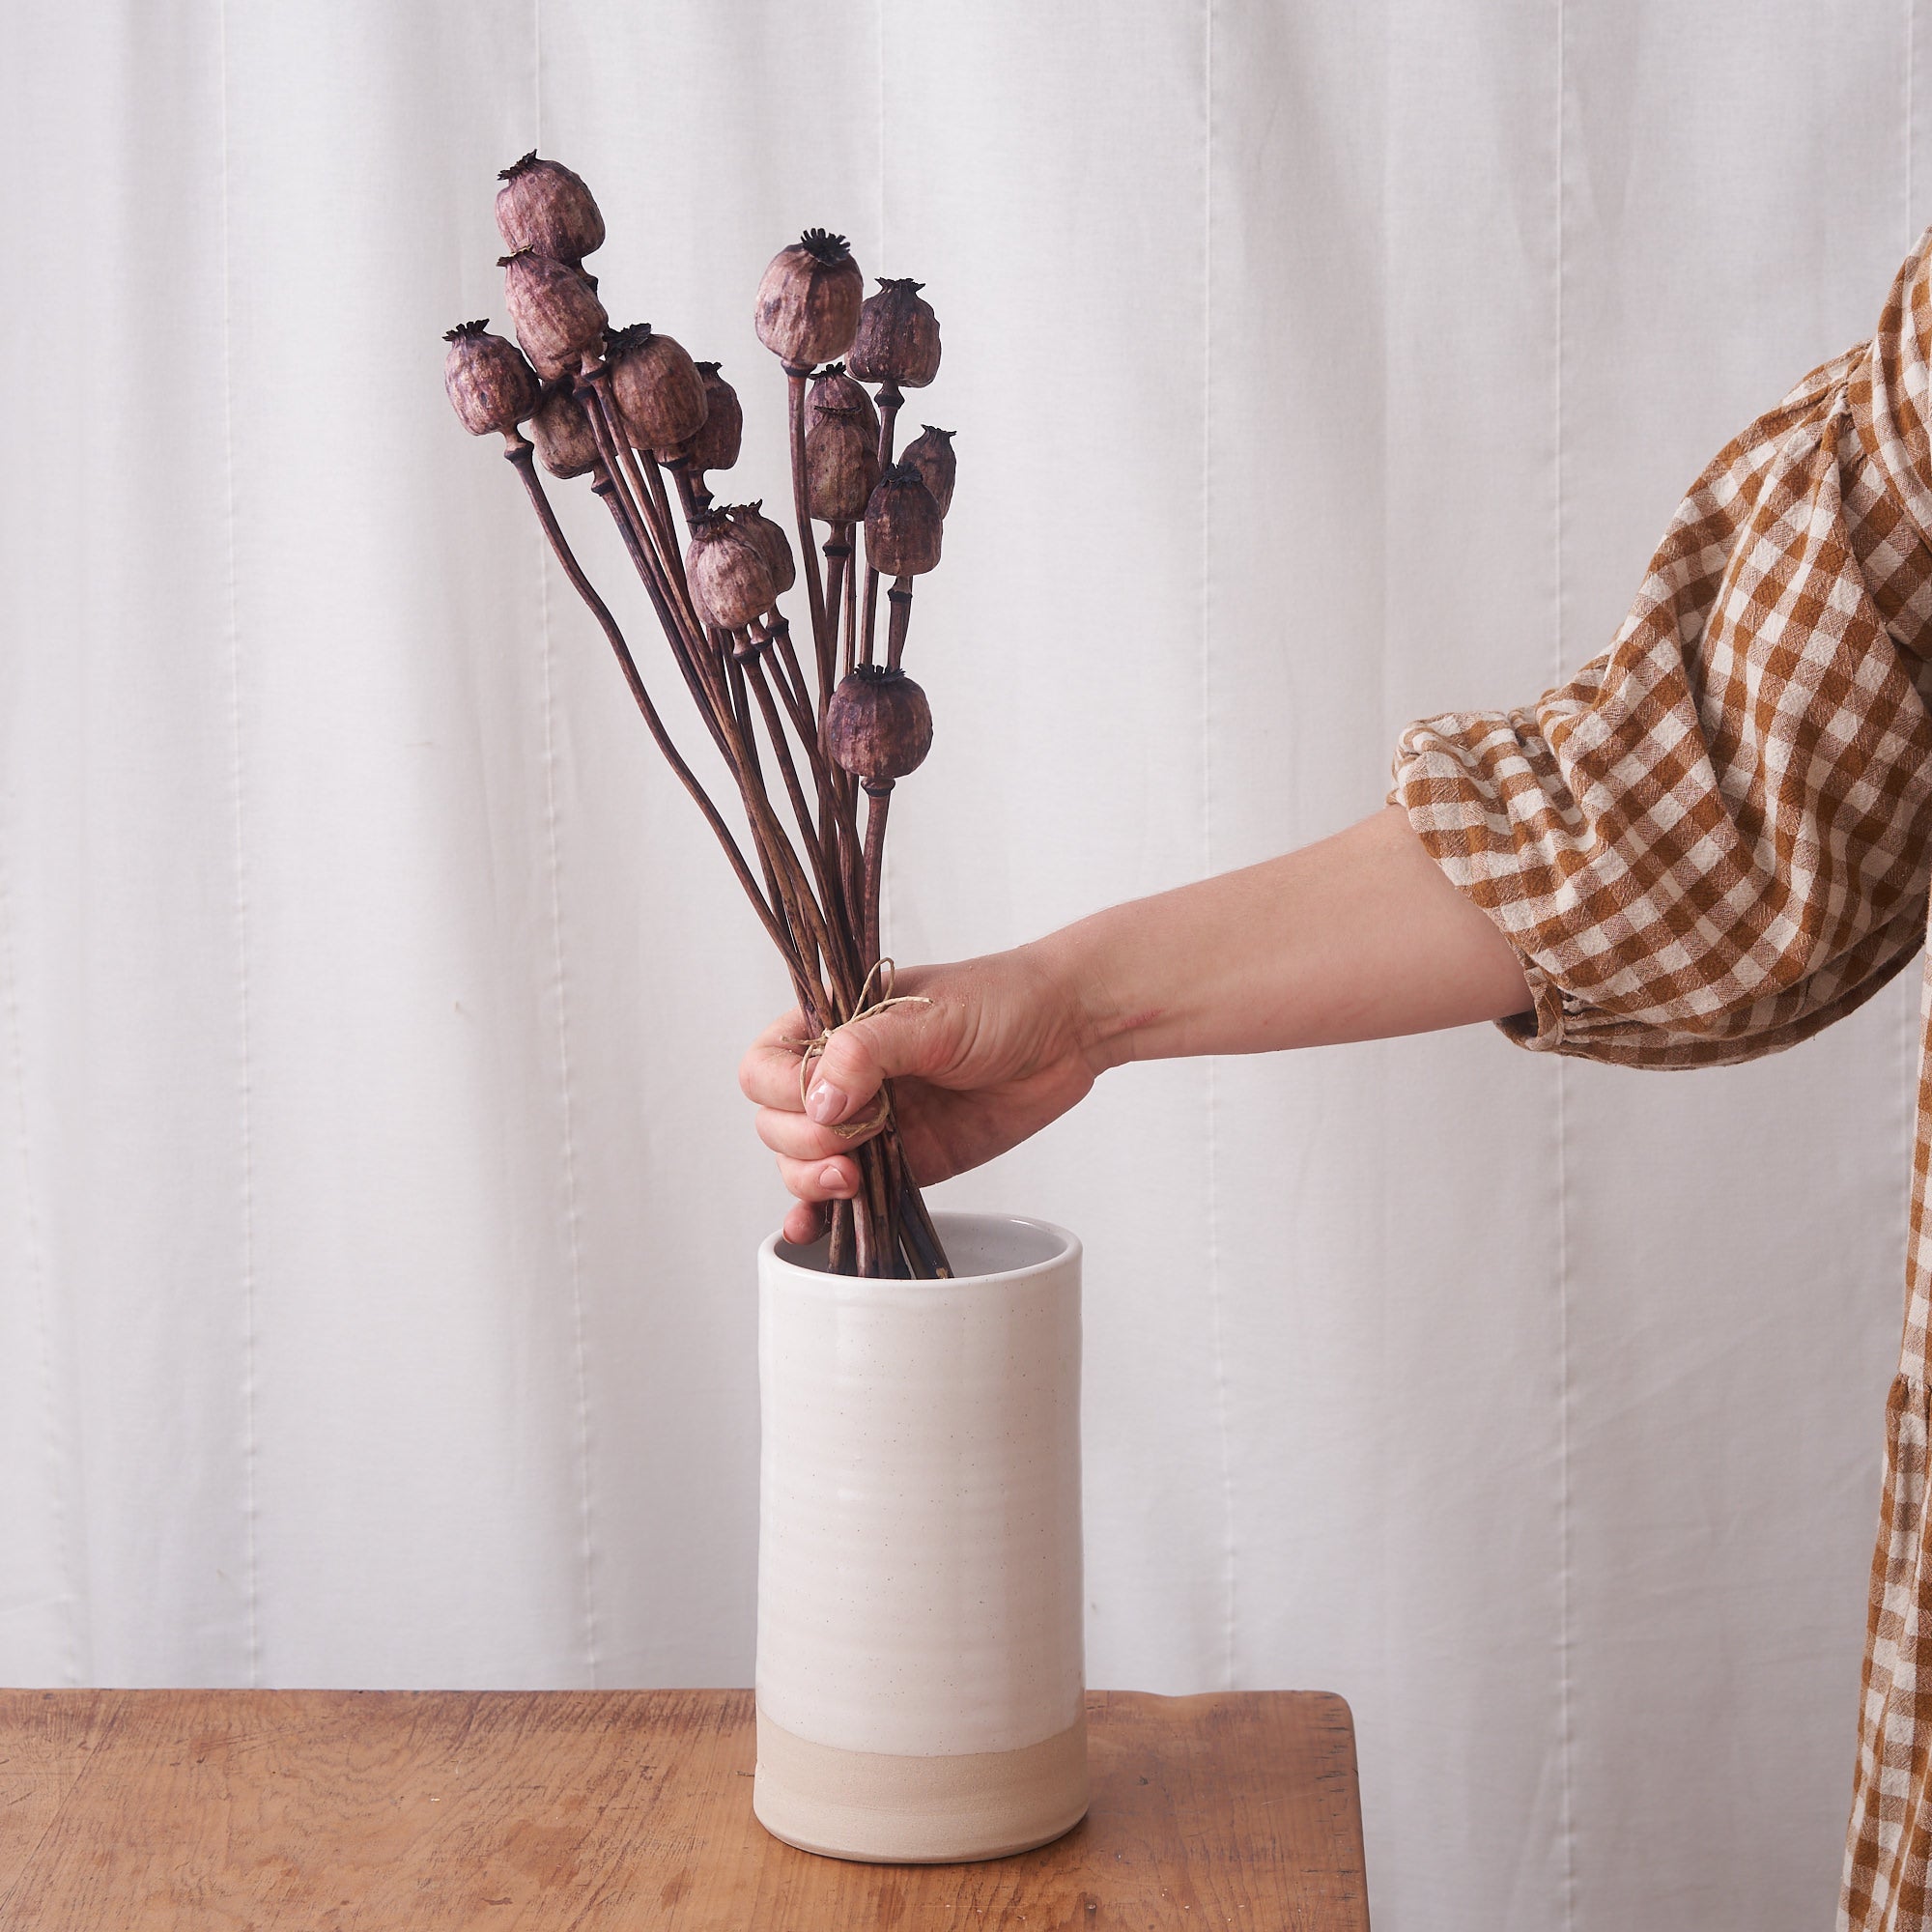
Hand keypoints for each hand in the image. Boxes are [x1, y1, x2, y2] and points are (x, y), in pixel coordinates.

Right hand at [738, 943, 1102, 1245]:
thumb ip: (867, 1052)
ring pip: (800, 1166)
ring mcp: (868, 1124)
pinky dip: (819, 1215)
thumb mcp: (931, 1017)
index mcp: (834, 1026)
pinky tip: (810, 1229)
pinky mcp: (900, 1163)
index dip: (786, 1092)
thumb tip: (818, 1101)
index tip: (831, 1103)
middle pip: (775, 1123)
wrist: (1066, 1031)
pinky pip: (844, 1196)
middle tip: (858, 1139)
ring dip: (811, 1182)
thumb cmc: (1000, 1002)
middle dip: (804, 1143)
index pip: (766, 1067)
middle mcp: (841, 1076)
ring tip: (853, 1181)